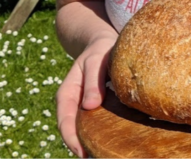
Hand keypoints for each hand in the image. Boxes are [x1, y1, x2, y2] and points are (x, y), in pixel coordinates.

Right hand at [55, 35, 116, 158]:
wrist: (105, 43)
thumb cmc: (100, 49)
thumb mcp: (96, 60)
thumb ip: (93, 80)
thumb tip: (90, 106)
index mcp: (68, 94)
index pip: (65, 121)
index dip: (71, 139)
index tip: (83, 153)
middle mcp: (75, 104)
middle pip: (76, 130)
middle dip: (85, 146)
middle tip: (100, 157)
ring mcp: (87, 107)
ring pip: (89, 129)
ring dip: (98, 141)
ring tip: (111, 153)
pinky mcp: (101, 107)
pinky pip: (103, 122)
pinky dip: (109, 132)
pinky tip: (124, 139)